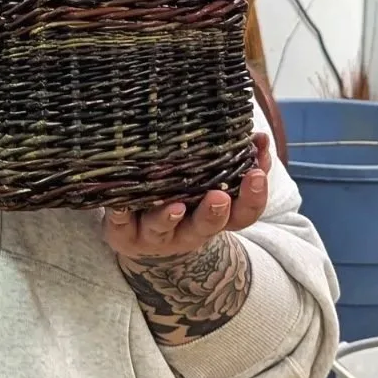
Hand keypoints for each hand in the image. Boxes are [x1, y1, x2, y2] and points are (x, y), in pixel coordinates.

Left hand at [100, 134, 271, 263]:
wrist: (143, 239)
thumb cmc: (186, 199)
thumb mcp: (212, 184)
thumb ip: (236, 162)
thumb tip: (259, 138)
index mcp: (215, 217)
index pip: (243, 214)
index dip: (253, 198)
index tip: (257, 174)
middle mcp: (188, 230)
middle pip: (205, 226)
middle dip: (213, 212)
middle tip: (219, 197)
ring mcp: (156, 234)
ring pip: (164, 227)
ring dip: (170, 216)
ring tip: (175, 206)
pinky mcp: (124, 233)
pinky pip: (121, 223)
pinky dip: (120, 214)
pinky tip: (118, 204)